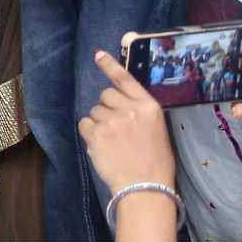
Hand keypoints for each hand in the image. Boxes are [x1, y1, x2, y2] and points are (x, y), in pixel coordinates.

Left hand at [79, 49, 174, 193]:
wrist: (145, 187)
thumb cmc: (155, 162)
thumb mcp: (157, 130)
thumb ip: (139, 112)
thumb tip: (121, 101)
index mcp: (149, 106)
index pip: (125, 79)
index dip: (110, 65)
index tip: (98, 54)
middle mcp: (130, 109)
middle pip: (105, 95)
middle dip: (107, 107)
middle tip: (118, 128)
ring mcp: (111, 120)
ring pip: (94, 110)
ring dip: (99, 122)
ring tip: (113, 142)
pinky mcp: (96, 133)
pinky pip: (84, 124)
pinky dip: (90, 133)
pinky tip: (102, 146)